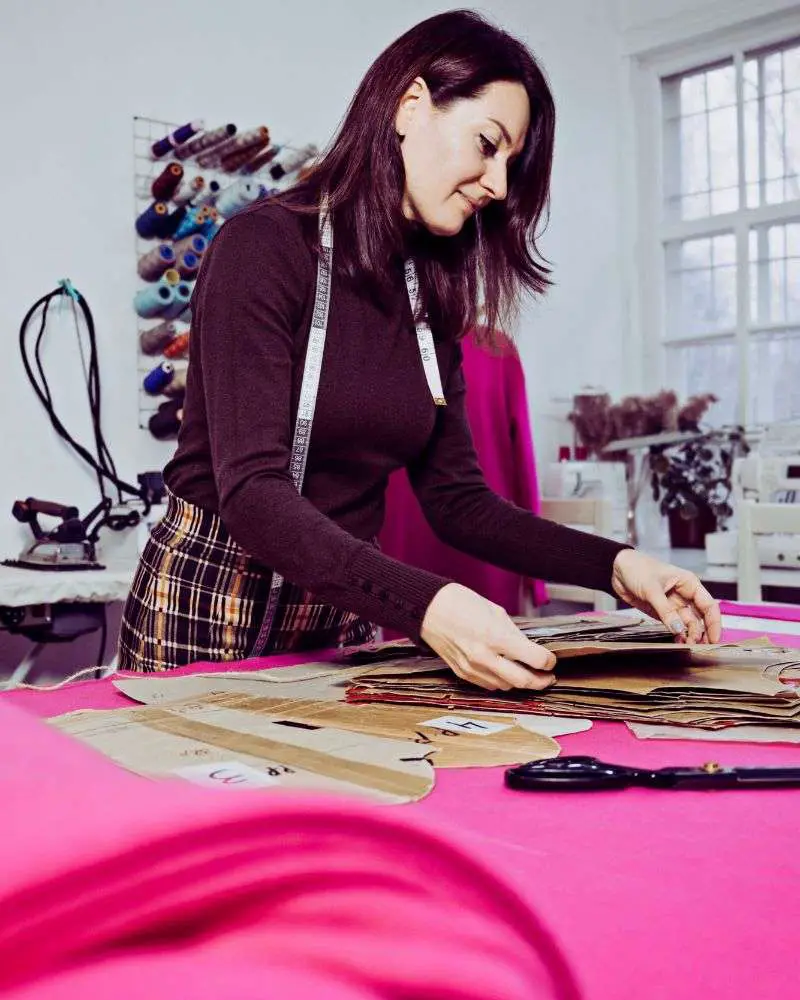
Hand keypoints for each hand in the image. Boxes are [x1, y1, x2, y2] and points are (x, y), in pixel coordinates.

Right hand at [420, 583, 556, 690]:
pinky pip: (489, 685)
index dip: (548, 661)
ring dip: (520, 681)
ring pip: (507, 686)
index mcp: (495, 637)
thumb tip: (528, 648)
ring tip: (526, 673)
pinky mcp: (462, 673)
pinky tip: (505, 672)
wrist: (427, 609)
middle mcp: (484, 657)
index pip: (534, 659)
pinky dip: (501, 681)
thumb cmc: (460, 603)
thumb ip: (513, 633)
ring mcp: (472, 668)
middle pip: (523, 681)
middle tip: (548, 676)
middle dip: (541, 680)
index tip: (551, 659)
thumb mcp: (495, 611)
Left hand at [611, 549, 720, 643]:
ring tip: (687, 646)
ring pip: (687, 624)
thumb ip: (665, 611)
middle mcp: (684, 595)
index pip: (708, 605)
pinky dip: (677, 634)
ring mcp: (673, 605)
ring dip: (689, 635)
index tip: (715, 638)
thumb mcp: (652, 589)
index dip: (714, 623)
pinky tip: (677, 642)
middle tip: (700, 647)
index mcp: (688, 583)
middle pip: (700, 617)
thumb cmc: (637, 568)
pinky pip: (673, 625)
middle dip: (702, 632)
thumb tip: (679, 630)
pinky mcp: (661, 612)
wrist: (617, 569)